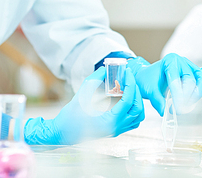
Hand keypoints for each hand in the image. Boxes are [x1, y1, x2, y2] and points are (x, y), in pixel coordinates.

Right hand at [24, 67, 143, 144]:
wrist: (63, 132)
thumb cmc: (70, 116)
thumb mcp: (82, 94)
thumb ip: (94, 80)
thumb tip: (104, 69)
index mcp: (110, 121)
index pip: (129, 100)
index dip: (131, 84)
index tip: (128, 72)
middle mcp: (116, 128)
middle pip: (137, 109)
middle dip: (136, 91)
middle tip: (129, 78)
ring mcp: (117, 131)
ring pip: (138, 117)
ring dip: (137, 101)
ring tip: (129, 88)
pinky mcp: (115, 131)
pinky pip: (132, 121)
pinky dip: (134, 109)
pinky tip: (125, 99)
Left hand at [127, 53, 201, 114]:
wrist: (146, 76)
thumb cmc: (146, 80)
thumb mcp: (148, 90)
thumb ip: (156, 100)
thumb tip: (164, 111)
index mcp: (170, 61)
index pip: (177, 79)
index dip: (178, 95)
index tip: (175, 108)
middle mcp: (182, 61)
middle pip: (193, 79)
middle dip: (188, 97)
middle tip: (179, 110)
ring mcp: (189, 66)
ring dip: (196, 95)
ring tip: (185, 106)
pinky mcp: (194, 73)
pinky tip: (197, 94)